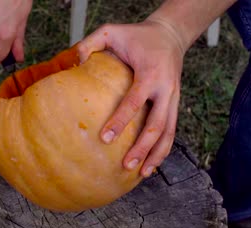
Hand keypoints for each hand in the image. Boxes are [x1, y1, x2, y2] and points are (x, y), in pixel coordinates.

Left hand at [77, 19, 185, 176]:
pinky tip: (151, 164)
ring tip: (142, 174)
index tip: (105, 139)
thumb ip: (93, 41)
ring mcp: (174, 98)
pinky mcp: (175, 104)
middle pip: (157, 125)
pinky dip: (163, 149)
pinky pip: (171, 131)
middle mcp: (166, 89)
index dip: (120, 121)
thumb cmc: (138, 35)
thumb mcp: (113, 30)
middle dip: (142, 147)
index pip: (135, 101)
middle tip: (125, 165)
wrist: (171, 34)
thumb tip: (75, 59)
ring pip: (168, 133)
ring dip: (156, 154)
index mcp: (151, 73)